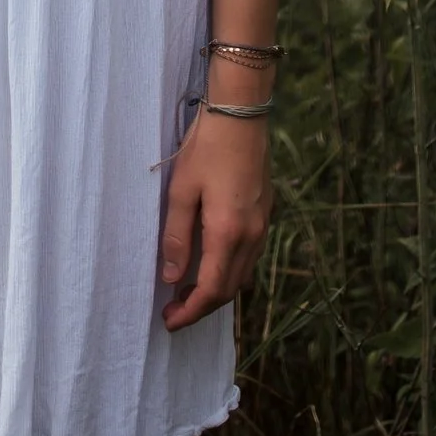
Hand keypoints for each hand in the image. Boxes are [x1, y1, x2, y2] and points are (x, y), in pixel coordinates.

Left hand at [159, 103, 271, 328]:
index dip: (190, 312)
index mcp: (228, 233)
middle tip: (173, 310)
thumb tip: (171, 278)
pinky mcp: (266, 213)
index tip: (169, 321)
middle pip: (229, 290)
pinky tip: (211, 261)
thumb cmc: (206, 148)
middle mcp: (252, 236)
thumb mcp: (181, 190)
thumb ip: (176, 237)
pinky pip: (250, 256)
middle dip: (201, 306)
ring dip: (217, 290)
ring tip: (187, 289)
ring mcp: (263, 225)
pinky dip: (230, 270)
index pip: (211, 290)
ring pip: (242, 275)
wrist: (241, 114)